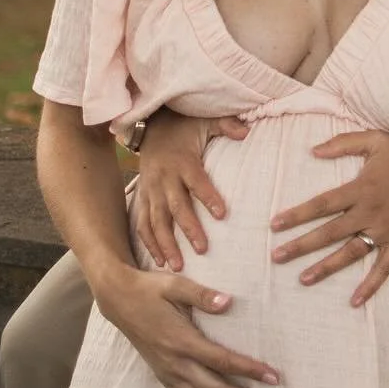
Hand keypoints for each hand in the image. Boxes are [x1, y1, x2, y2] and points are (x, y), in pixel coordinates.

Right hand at [93, 262, 280, 387]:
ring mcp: (169, 374)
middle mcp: (177, 364)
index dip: (249, 370)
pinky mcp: (163, 378)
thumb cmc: (151, 290)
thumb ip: (202, 295)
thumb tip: (228, 302)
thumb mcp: (175, 285)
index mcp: (184, 341)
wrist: (119, 301)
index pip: (223, 361)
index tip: (274, 378)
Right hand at [133, 109, 249, 268]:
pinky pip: (141, 223)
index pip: (197, 181)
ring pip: (155, 220)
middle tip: (202, 250)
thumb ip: (226, 125)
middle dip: (188, 229)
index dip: (209, 197)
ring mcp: (150, 190)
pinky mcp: (142, 198)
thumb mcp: (205, 121)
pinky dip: (148, 243)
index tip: (223, 214)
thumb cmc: (184, 127)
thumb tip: (247, 132)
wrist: (151, 128)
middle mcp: (164, 178)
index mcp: (182, 161)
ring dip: (165, 244)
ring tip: (177, 266)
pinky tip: (158, 261)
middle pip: (176, 206)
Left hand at [269, 130, 388, 302]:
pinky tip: (355, 302)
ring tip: (303, 279)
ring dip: (326, 267)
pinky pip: (383, 268)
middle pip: (329, 232)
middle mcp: (368, 212)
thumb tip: (313, 151)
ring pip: (350, 252)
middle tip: (277, 257)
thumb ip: (343, 143)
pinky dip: (370, 286)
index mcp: (360, 188)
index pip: (322, 204)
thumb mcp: (376, 139)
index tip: (275, 225)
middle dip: (301, 245)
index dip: (297, 214)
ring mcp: (385, 230)